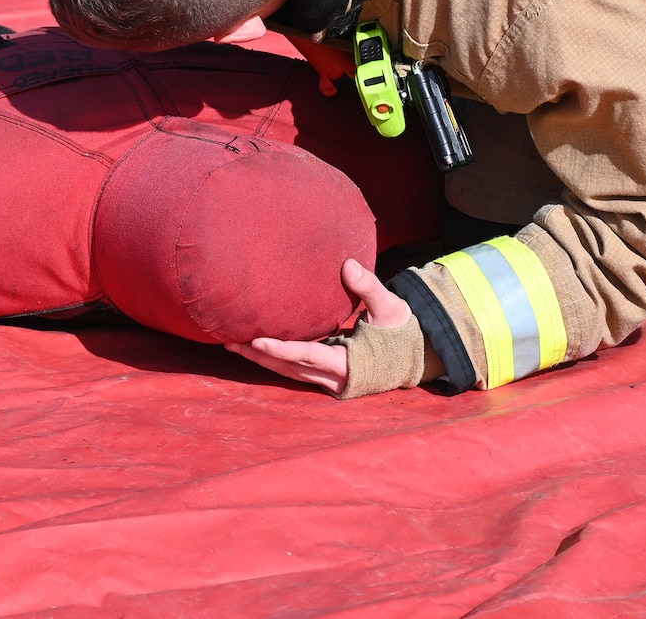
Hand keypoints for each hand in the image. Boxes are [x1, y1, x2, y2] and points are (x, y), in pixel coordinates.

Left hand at [227, 258, 411, 394]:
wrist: (415, 355)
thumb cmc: (402, 330)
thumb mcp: (391, 307)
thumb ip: (369, 287)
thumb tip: (348, 265)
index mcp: (350, 363)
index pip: (309, 356)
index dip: (282, 350)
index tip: (256, 341)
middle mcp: (335, 377)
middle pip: (289, 368)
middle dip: (259, 356)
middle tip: (230, 340)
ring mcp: (328, 379)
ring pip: (288, 372)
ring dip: (261, 359)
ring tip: (232, 343)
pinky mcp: (325, 374)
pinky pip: (293, 369)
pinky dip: (273, 359)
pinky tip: (253, 346)